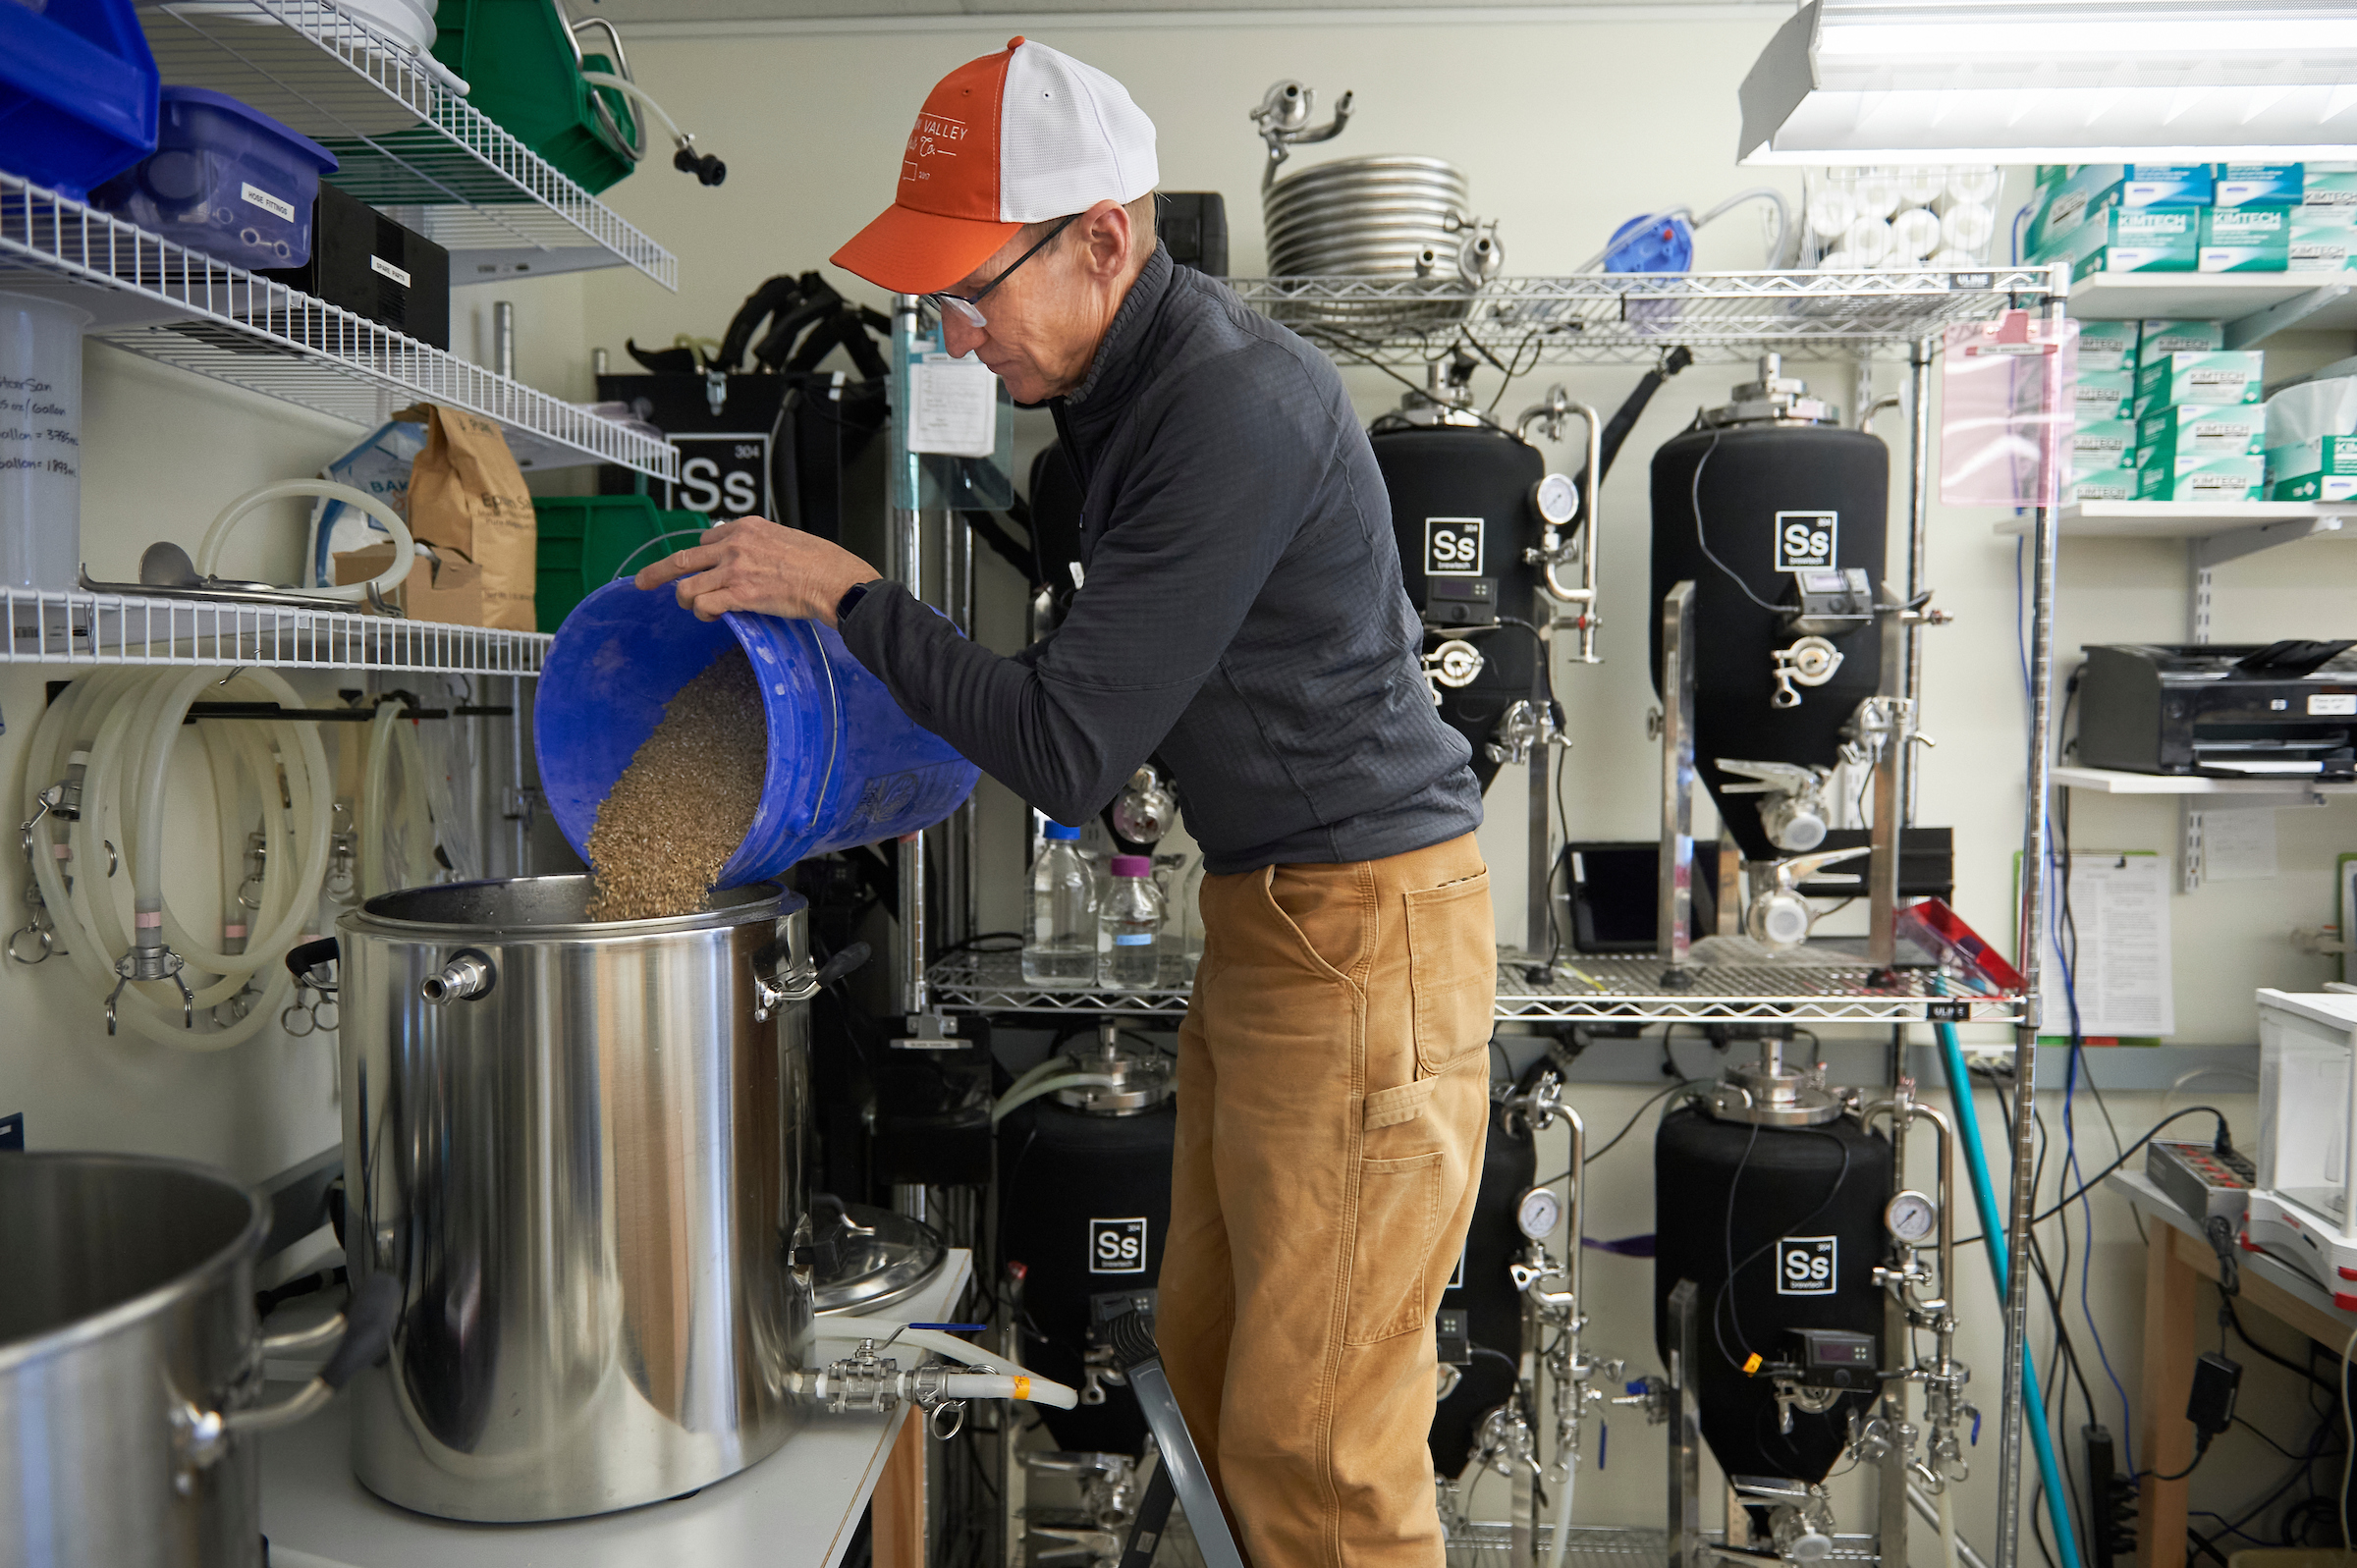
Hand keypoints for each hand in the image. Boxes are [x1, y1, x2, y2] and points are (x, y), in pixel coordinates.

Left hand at [632, 515, 880, 625]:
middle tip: (643, 582)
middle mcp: (735, 544)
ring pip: (687, 586)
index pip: (707, 540)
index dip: (701, 558)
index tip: (697, 568)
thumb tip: (753, 560)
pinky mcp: (739, 595)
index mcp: (747, 527)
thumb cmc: (822, 563)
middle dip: (658, 572)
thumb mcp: (787, 538)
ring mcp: (734, 569)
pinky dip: (703, 613)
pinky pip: (703, 604)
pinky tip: (713, 616)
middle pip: (683, 558)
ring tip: (695, 609)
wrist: (835, 580)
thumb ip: (762, 545)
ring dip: (686, 600)